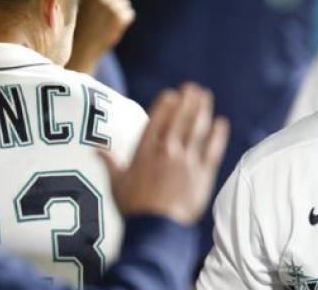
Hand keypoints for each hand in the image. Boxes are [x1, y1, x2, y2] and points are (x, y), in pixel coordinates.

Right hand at [66, 0, 134, 74]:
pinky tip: (111, 26)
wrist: (82, 49)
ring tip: (104, 21)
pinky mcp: (123, 18)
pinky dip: (123, 19)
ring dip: (117, 9)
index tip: (93, 6)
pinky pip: (129, 13)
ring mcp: (114, 7)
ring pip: (123, 2)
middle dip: (109, 0)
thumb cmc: (77, 25)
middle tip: (99, 16)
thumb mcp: (79, 4)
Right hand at [99, 83, 229, 224]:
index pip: (157, 120)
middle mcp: (167, 151)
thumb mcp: (117, 185)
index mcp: (145, 152)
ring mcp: (187, 161)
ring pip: (197, 129)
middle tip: (193, 88)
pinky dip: (218, 134)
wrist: (157, 229)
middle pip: (180, 119)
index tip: (172, 93)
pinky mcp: (203, 173)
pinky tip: (221, 122)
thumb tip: (96, 149)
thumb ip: (110, 164)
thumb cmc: (134, 209)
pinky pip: (213, 148)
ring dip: (202, 110)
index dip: (166, 105)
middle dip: (187, 101)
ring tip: (205, 96)